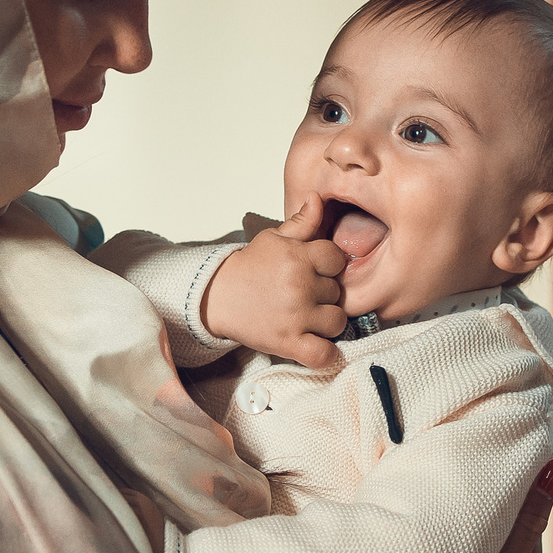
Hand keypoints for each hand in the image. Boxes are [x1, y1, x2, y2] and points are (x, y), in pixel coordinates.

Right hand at [198, 200, 348, 367]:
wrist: (215, 296)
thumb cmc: (248, 268)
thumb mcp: (273, 239)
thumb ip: (301, 222)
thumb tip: (318, 198)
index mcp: (298, 256)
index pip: (337, 259)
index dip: (328, 266)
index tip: (314, 272)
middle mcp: (300, 284)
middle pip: (337, 292)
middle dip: (324, 293)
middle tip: (302, 295)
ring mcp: (296, 315)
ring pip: (337, 321)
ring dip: (326, 322)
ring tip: (308, 318)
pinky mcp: (288, 342)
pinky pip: (323, 354)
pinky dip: (325, 354)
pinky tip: (315, 344)